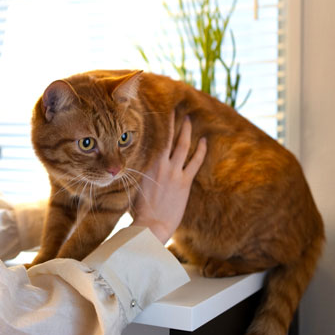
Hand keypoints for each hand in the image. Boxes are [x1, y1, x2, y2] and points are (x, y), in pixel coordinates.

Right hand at [130, 113, 206, 243]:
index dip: (155, 127)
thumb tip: (130, 164)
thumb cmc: (138, 210)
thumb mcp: (132, 187)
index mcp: (145, 165)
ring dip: (186, 131)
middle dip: (172, 122)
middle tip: (175, 109)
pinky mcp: (184, 182)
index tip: (157, 116)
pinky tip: (204, 141)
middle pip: (168, 138)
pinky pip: (195, 161)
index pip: (151, 141)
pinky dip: (201, 150)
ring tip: (189, 119)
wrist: (150, 225)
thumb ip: (135, 173)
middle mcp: (160, 165)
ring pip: (182, 145)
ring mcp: (173, 172)